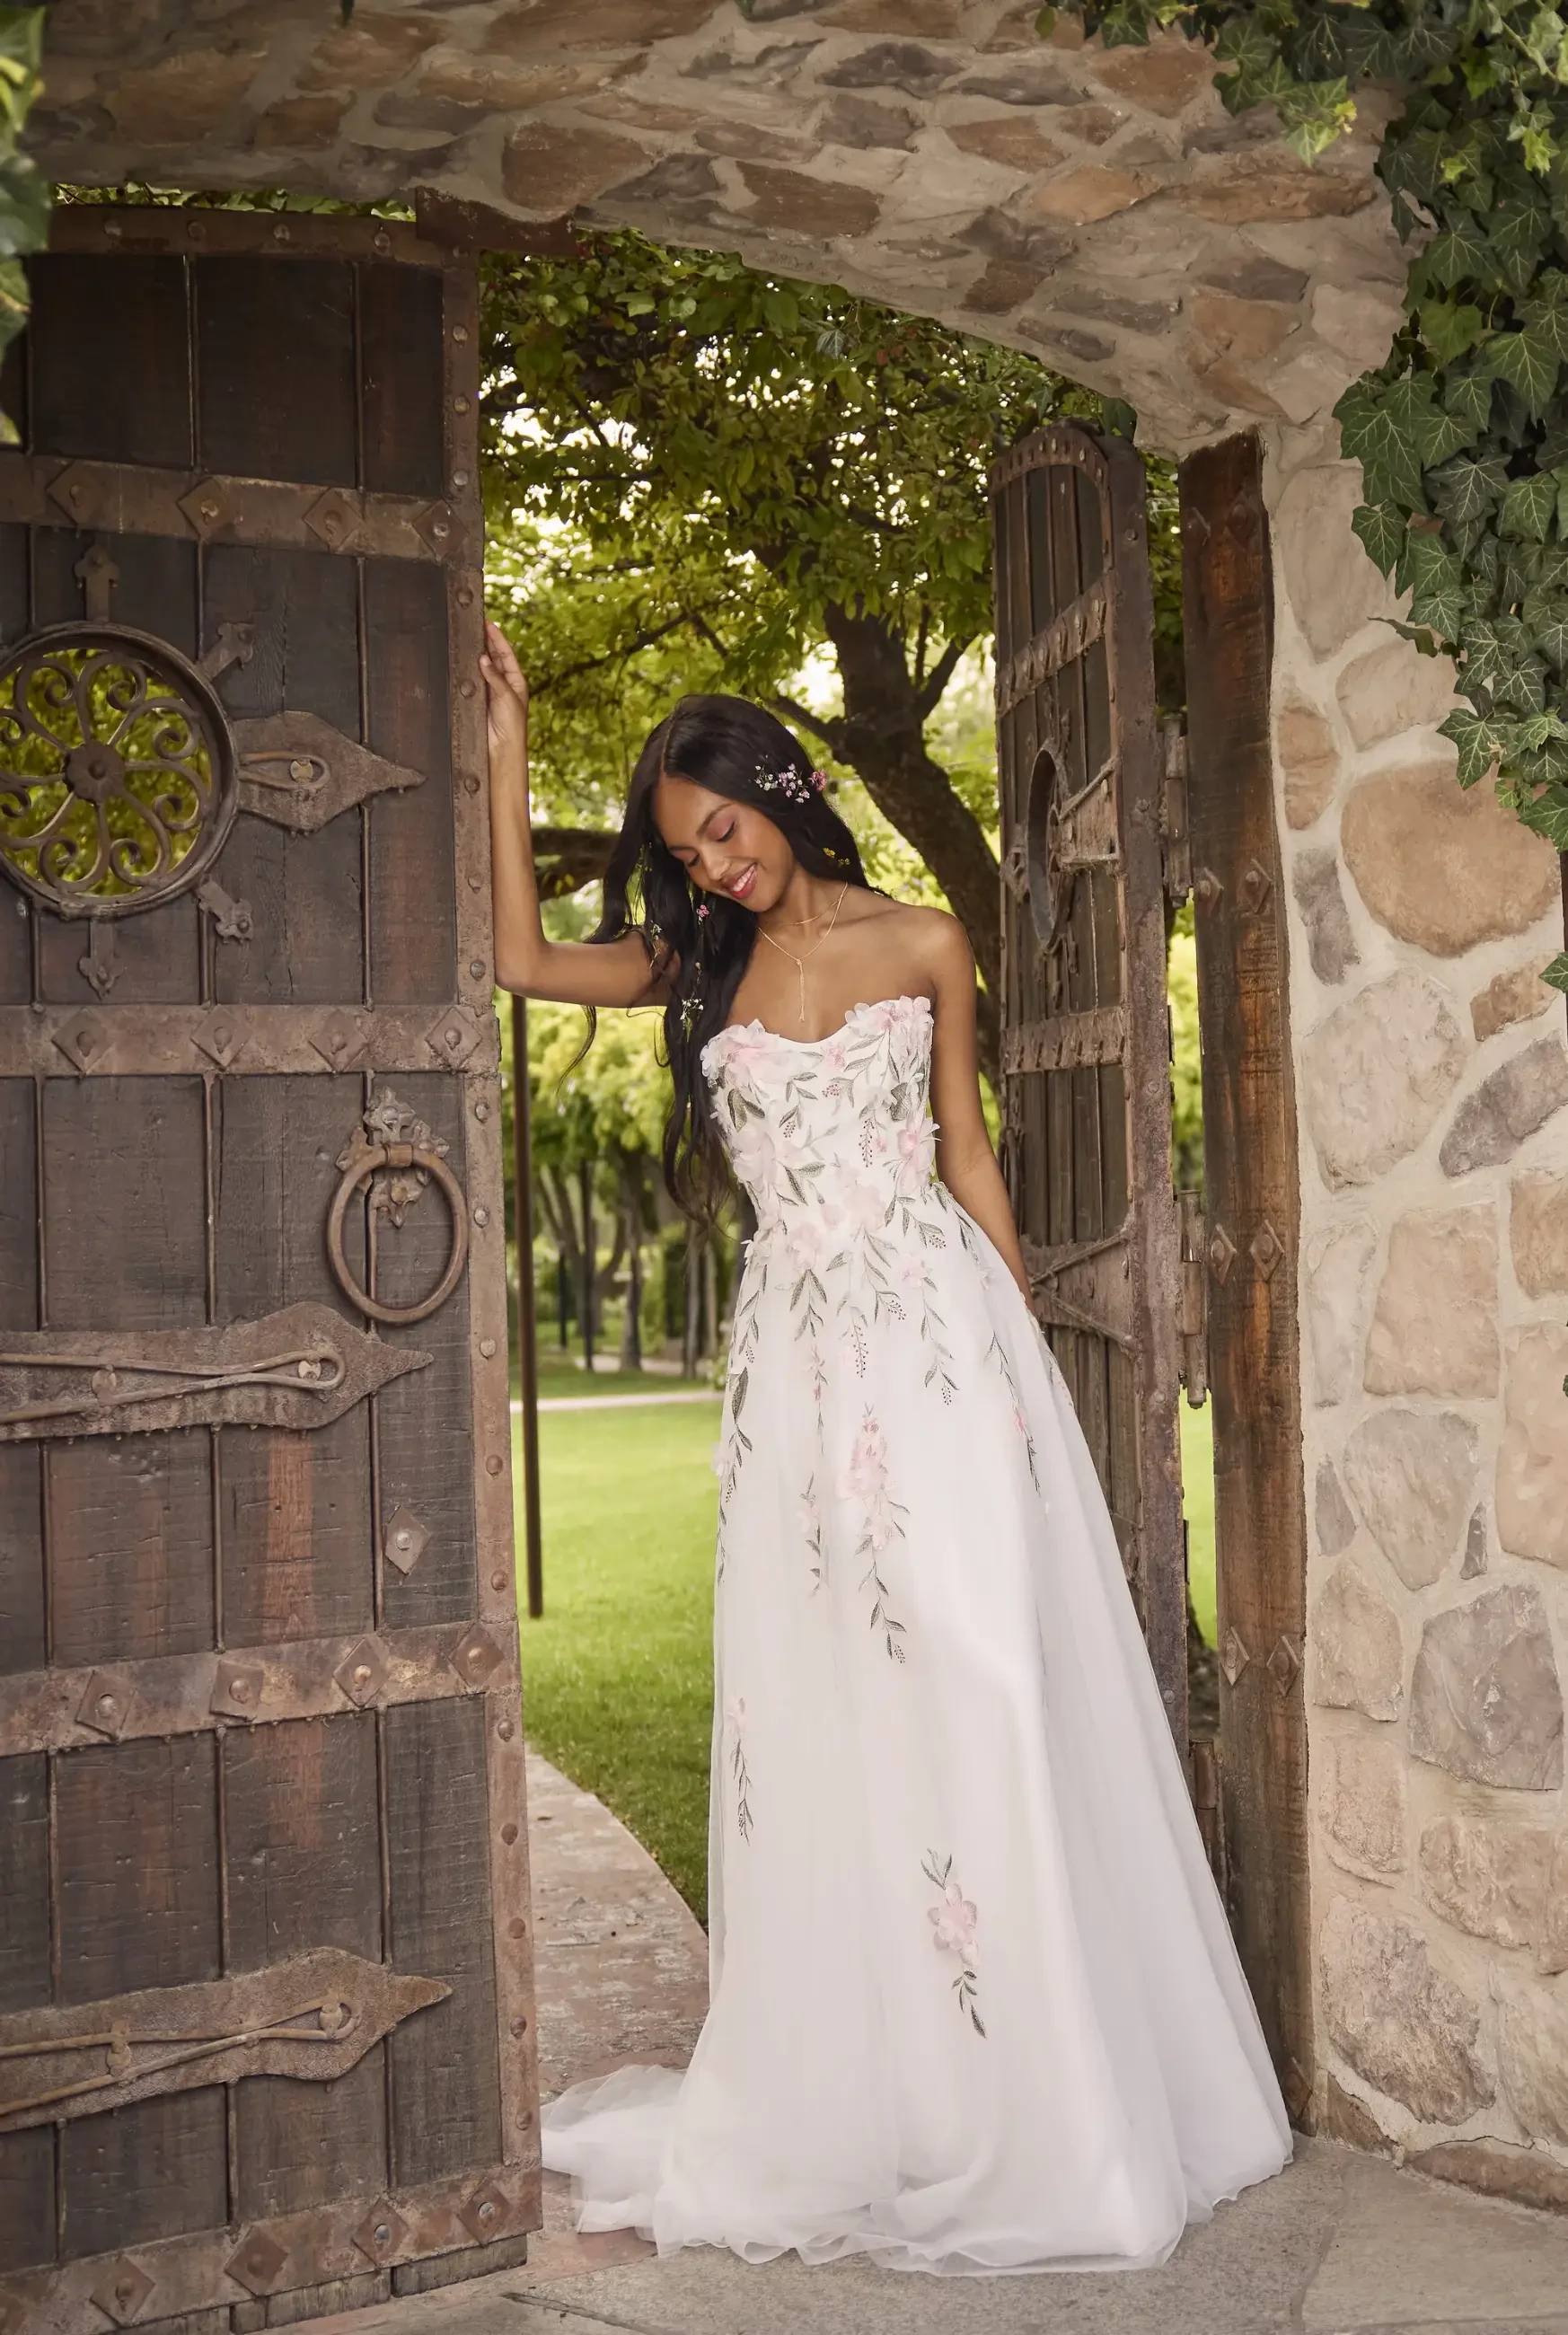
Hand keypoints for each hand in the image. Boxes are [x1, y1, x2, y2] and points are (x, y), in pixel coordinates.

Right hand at [480, 619, 527, 771]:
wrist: (502, 748)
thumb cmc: (512, 725)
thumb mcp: (507, 697)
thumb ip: (495, 677)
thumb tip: (483, 658)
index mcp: (516, 680)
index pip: (506, 654)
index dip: (498, 638)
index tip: (488, 623)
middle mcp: (503, 683)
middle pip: (493, 657)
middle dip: (485, 641)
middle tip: (475, 625)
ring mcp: (489, 690)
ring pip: (482, 667)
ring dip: (476, 653)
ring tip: (468, 637)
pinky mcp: (477, 699)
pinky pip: (472, 679)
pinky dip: (468, 669)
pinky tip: (462, 659)